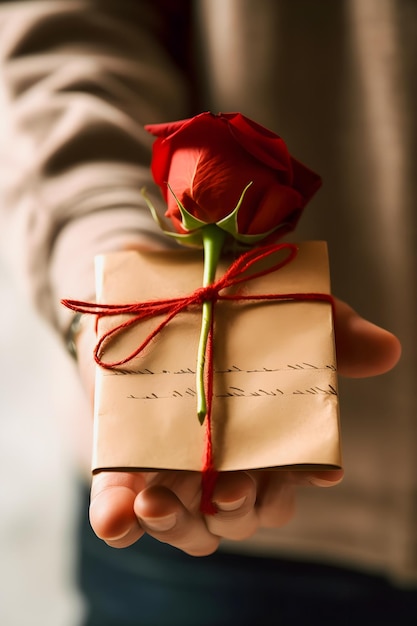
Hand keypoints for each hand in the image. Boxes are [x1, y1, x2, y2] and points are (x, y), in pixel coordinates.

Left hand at [77, 298, 400, 554]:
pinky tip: (117, 519)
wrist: (155, 299)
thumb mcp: (282, 313)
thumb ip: (331, 332)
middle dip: (239, 509)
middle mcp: (224, 467)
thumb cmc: (231, 316)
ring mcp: (174, 474)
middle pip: (242, 514)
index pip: (292, 478)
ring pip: (188, 527)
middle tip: (231, 488)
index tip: (318, 469)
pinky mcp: (124, 470)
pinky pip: (120, 512)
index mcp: (266, 441)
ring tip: (158, 502)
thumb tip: (387, 349)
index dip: (305, 477)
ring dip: (177, 524)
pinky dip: (118, 521)